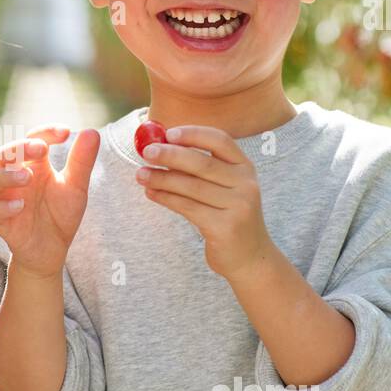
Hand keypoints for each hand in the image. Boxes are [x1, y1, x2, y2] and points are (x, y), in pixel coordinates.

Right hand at [0, 125, 99, 278]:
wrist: (53, 250)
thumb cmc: (61, 214)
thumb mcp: (76, 187)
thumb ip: (82, 162)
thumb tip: (93, 132)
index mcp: (34, 165)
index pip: (32, 139)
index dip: (45, 132)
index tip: (65, 133)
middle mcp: (14, 178)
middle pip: (3, 155)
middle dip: (19, 148)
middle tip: (41, 149)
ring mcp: (4, 199)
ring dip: (5, 176)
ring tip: (27, 177)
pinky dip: (2, 207)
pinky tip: (20, 207)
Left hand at [134, 125, 274, 280]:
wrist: (250, 257)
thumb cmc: (228, 217)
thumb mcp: (225, 189)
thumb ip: (202, 169)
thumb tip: (162, 147)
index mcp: (245, 168)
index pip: (220, 141)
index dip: (193, 134)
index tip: (168, 133)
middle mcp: (245, 184)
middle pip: (202, 163)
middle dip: (170, 155)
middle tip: (146, 152)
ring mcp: (238, 206)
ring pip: (191, 186)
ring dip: (161, 178)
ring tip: (140, 174)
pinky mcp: (224, 227)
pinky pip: (188, 207)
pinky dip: (166, 198)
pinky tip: (151, 193)